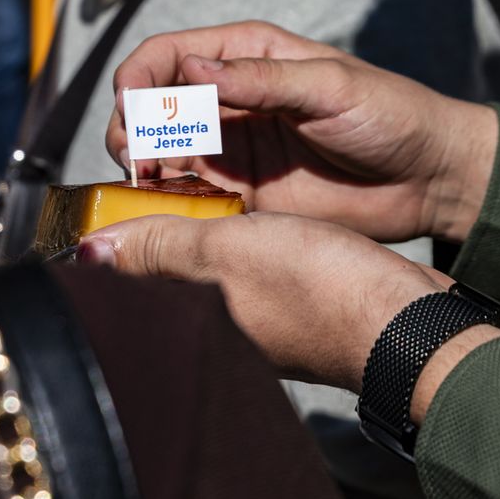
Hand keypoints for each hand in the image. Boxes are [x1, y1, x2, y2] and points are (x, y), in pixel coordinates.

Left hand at [79, 211, 453, 392]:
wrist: (407, 320)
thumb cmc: (321, 291)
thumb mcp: (226, 252)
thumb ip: (160, 248)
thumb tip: (92, 253)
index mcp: (191, 324)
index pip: (130, 281)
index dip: (118, 232)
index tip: (118, 185)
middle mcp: (217, 329)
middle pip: (163, 273)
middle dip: (153, 225)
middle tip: (156, 169)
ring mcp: (256, 321)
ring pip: (206, 267)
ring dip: (195, 224)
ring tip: (193, 177)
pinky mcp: (291, 308)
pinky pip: (246, 266)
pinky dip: (237, 235)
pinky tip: (245, 209)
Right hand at [104, 21, 497, 243]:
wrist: (430, 178)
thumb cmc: (392, 115)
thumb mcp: (331, 87)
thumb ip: (262, 79)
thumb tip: (194, 70)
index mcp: (246, 56)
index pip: (167, 55)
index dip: (137, 78)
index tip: (131, 107)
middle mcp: (228, 100)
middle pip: (151, 106)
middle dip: (131, 127)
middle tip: (136, 156)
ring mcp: (231, 150)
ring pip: (160, 154)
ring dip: (142, 167)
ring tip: (146, 183)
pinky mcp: (240, 197)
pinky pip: (187, 198)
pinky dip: (167, 203)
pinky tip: (168, 210)